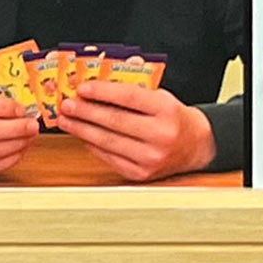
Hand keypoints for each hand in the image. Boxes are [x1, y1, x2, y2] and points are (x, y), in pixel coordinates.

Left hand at [57, 81, 215, 183]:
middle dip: (84, 112)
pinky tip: (82, 135)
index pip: (129, 98)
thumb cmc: (173, 118)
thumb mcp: (159, 98)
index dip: (102, 92)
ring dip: (81, 129)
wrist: (196, 145)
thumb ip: (130, 92)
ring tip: (66, 120)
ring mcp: (152, 158)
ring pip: (107, 141)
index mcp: (168, 111)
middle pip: (114, 121)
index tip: (81, 88)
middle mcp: (161, 135)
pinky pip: (109, 157)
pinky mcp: (142, 174)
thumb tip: (92, 88)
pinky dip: (92, 145)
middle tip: (66, 105)